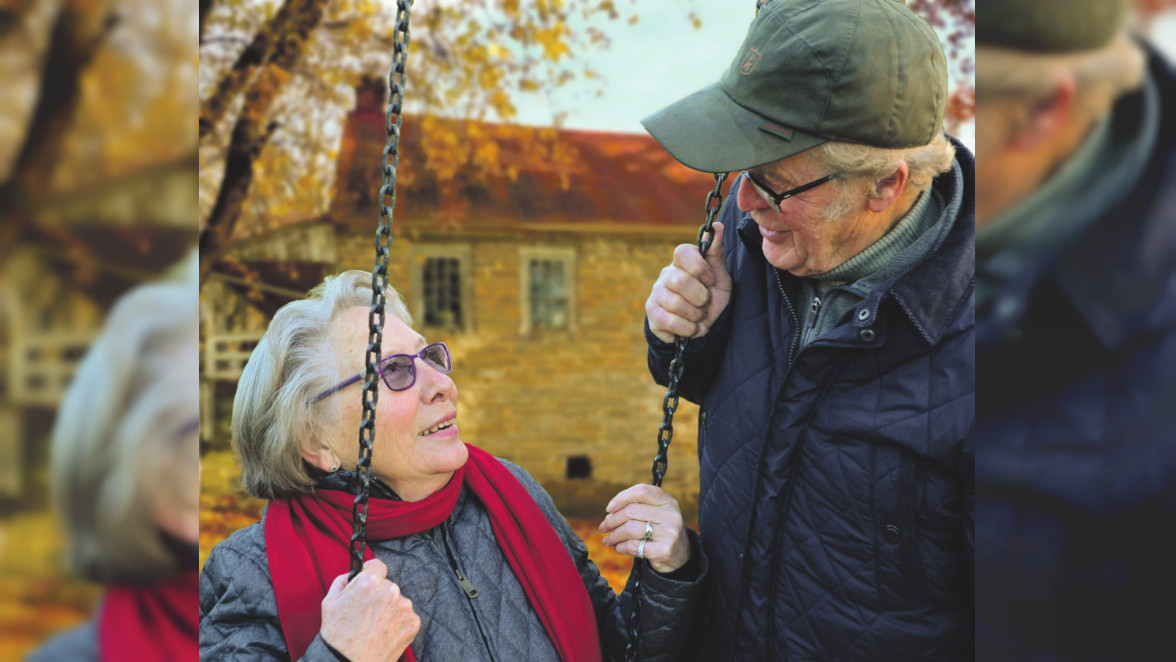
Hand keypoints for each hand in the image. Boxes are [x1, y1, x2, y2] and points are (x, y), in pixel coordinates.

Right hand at [320, 558, 419, 661]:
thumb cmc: (337, 635)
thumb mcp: (330, 601)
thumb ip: (343, 580)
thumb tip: (353, 573)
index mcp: (370, 582)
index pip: (378, 566)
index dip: (371, 573)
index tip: (370, 581)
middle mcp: (391, 591)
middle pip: (387, 585)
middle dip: (379, 594)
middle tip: (367, 612)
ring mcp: (404, 607)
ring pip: (397, 601)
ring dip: (389, 609)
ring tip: (374, 626)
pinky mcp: (413, 623)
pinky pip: (406, 616)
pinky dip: (397, 622)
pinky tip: (384, 633)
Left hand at [599, 484, 690, 573]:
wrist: (680, 555)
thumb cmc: (661, 530)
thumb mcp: (657, 512)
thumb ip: (638, 506)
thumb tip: (610, 511)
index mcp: (668, 501)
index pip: (641, 491)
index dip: (621, 498)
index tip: (609, 508)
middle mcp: (671, 514)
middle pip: (631, 511)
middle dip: (612, 520)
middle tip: (604, 527)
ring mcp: (669, 533)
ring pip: (630, 529)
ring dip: (614, 535)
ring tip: (608, 540)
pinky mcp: (664, 550)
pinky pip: (633, 546)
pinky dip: (621, 547)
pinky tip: (618, 548)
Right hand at [645, 221, 731, 343]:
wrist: (701, 328)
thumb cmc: (711, 299)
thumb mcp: (720, 278)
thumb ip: (716, 253)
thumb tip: (717, 225)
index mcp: (682, 263)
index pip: (682, 252)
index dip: (699, 268)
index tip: (710, 281)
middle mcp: (666, 274)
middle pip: (679, 280)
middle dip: (700, 297)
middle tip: (705, 303)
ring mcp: (656, 293)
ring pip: (675, 303)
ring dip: (695, 315)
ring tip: (698, 316)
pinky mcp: (652, 313)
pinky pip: (670, 321)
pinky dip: (687, 328)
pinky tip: (691, 327)